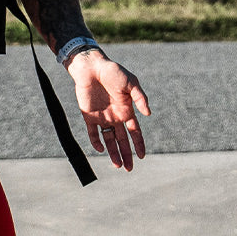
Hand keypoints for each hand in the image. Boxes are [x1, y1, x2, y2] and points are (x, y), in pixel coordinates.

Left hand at [66, 49, 150, 170]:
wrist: (92, 67)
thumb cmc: (114, 72)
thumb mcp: (132, 83)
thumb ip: (140, 98)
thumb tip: (148, 114)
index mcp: (127, 111)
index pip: (135, 132)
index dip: (139, 144)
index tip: (142, 156)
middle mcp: (116, 117)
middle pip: (122, 140)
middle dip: (126, 155)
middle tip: (129, 169)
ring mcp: (102, 117)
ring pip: (109, 140)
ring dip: (113, 153)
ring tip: (117, 165)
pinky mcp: (88, 115)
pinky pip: (92, 132)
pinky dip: (96, 142)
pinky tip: (101, 149)